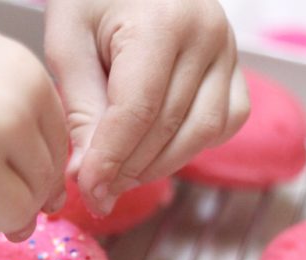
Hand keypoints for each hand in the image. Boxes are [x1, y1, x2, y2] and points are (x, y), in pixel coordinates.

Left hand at [45, 0, 248, 214]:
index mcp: (161, 22)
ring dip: (159, 165)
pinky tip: (157, 150)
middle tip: (95, 191)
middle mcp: (207, 34)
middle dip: (128, 169)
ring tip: (121, 175)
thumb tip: (86, 173)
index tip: (88, 190)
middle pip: (168, 127)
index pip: (138, 111)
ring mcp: (228, 50)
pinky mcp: (235, 65)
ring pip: (201, 132)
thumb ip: (80, 107)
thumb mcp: (69, 39)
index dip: (111, 159)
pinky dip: (192, 146)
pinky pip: (224, 122)